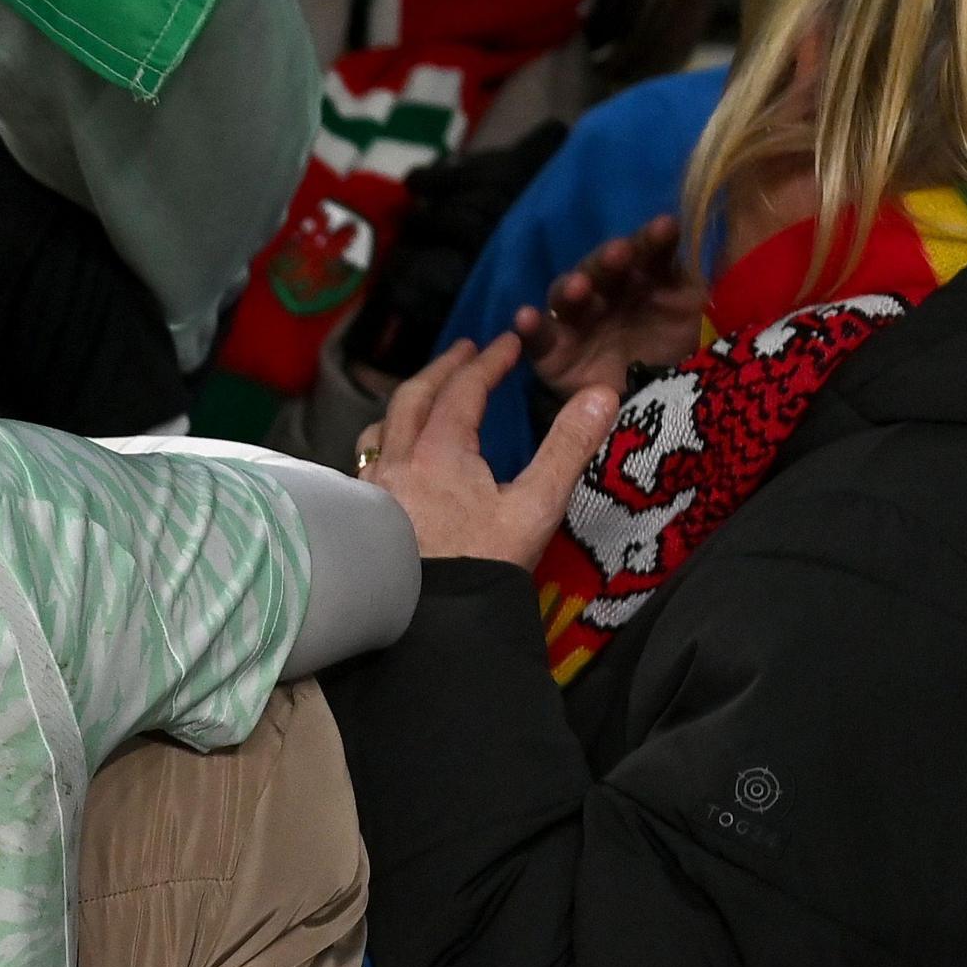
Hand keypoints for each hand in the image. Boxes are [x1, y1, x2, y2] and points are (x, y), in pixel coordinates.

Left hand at [358, 336, 616, 568]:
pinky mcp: (363, 518)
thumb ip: (567, 448)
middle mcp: (396, 461)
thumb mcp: (535, 507)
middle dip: (442, 368)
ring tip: (424, 396)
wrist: (431, 624)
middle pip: (412, 397)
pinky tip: (395, 460)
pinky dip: (385, 442)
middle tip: (466, 350)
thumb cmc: (481, 565)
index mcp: (437, 451)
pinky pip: (367, 462)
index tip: (509, 342)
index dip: (488, 362)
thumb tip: (602, 394)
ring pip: (381, 429)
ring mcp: (373, 490)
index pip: (463, 390)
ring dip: (405, 403)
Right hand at [509, 213, 702, 402]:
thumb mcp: (699, 318)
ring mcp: (577, 322)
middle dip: (610, 260)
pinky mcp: (551, 353)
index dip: (655, 239)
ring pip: (568, 296)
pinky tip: (523, 318)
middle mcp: (608, 294)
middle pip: (603, 269)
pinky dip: (528, 327)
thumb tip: (721, 250)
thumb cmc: (678, 357)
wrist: (657, 414)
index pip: (648, 252)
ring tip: (578, 288)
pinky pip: (537, 338)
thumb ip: (701, 286)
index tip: (666, 227)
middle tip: (620, 254)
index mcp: (643, 280)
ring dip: (571, 287)